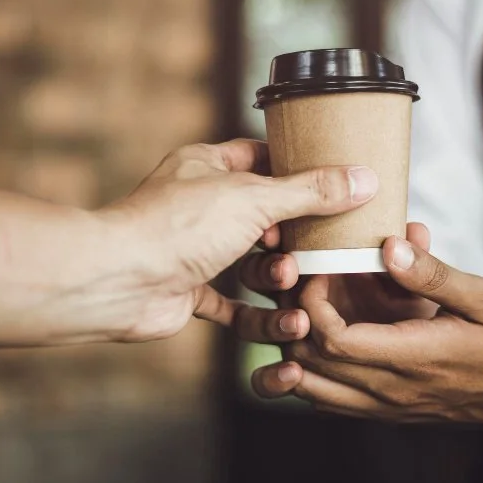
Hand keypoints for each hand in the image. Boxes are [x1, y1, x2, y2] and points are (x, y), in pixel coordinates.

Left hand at [92, 139, 378, 341]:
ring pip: (252, 265)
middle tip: (316, 248)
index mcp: (208, 167)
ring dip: (277, 278)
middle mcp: (200, 205)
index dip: (299, 171)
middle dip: (293, 238)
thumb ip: (312, 192)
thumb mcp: (256, 198)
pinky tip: (287, 323)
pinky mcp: (190, 291)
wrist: (119, 279)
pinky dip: (260, 318)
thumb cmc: (176, 226)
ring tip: (289, 282)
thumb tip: (363, 178)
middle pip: (264, 218)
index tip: (336, 185)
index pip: (262, 159)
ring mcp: (194, 250)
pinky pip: (235, 308)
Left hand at [252, 237, 482, 433]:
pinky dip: (316, 375)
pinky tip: (323, 342)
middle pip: (313, 367)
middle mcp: (396, 391)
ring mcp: (393, 408)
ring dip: (298, 352)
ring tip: (304, 312)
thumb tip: (389, 246)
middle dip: (295, 322)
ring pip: (317, 391)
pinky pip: (336, 403)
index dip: (312, 306)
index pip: (335, 341)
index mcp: (417, 358)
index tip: (318, 270)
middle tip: (301, 283)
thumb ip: (433, 275)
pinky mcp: (394, 413)